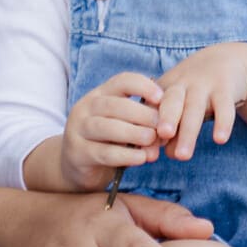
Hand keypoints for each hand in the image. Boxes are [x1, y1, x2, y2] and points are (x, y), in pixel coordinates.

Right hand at [58, 70, 166, 190]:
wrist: (77, 166)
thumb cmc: (108, 140)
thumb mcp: (121, 123)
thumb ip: (140, 118)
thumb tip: (169, 120)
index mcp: (99, 95)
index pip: (121, 81)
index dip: (143, 86)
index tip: (161, 98)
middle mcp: (85, 108)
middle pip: (114, 105)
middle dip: (142, 115)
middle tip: (162, 127)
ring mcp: (77, 131)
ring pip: (107, 128)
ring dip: (133, 133)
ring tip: (152, 140)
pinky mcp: (77, 154)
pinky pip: (103, 153)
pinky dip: (125, 155)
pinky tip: (141, 158)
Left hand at [154, 44, 246, 161]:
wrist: (223, 61)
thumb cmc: (192, 93)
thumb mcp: (177, 105)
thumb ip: (167, 130)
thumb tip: (159, 155)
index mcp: (163, 89)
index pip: (150, 109)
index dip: (144, 127)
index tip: (142, 151)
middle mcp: (181, 85)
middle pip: (171, 102)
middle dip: (166, 118)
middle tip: (161, 136)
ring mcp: (204, 86)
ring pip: (195, 108)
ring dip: (188, 132)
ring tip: (183, 157)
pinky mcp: (225, 89)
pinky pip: (225, 107)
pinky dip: (223, 123)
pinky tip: (220, 140)